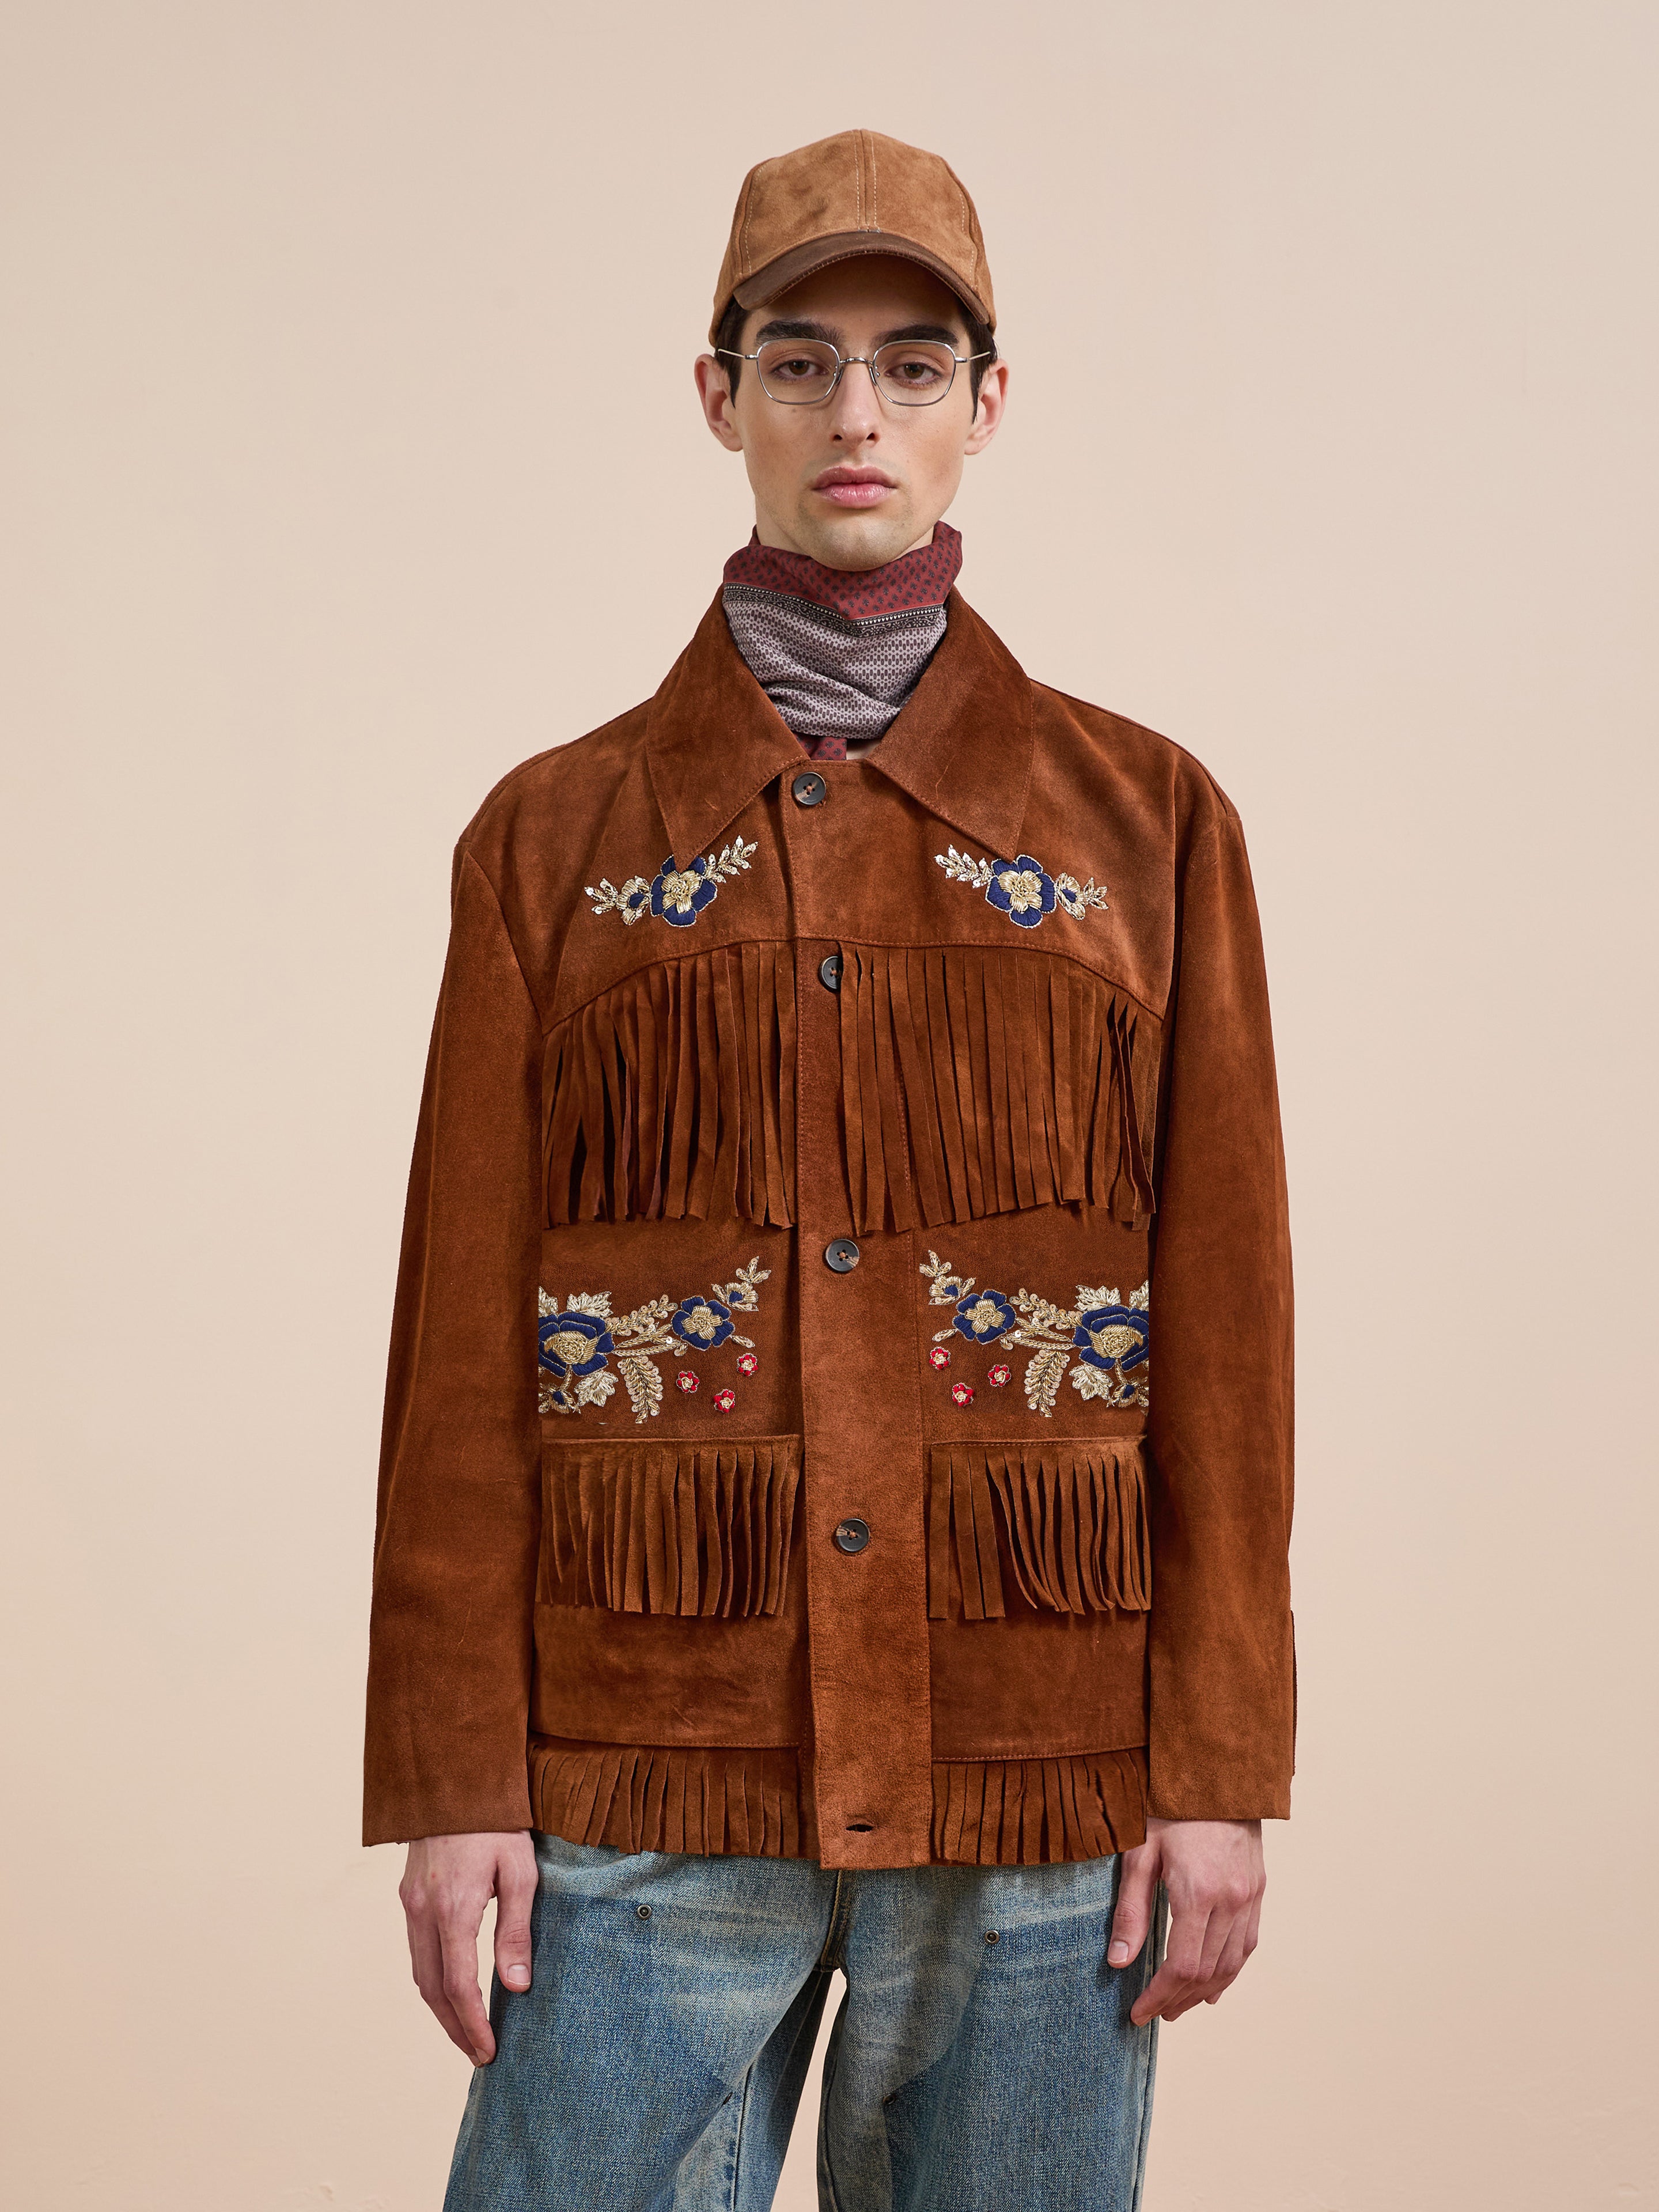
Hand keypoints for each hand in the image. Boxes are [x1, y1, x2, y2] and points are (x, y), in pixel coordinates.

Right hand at [400, 1831, 538, 2063]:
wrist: (453, 1777)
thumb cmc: (496, 1821)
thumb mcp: (520, 1871)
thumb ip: (517, 1930)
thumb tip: (517, 1986)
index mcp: (453, 1908)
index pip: (459, 1985)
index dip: (472, 2024)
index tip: (489, 2051)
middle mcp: (423, 1911)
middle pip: (432, 1989)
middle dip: (454, 2027)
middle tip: (478, 2054)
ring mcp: (410, 1903)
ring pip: (419, 1972)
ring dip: (440, 2007)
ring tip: (466, 2030)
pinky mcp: (408, 1894)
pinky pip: (416, 1949)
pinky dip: (432, 1978)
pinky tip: (451, 1987)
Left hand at [1108, 1816, 1263, 2023]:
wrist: (1216, 1771)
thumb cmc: (1169, 1806)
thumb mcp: (1139, 1852)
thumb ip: (1130, 1910)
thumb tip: (1118, 1962)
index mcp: (1198, 1893)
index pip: (1181, 1966)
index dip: (1158, 1995)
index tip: (1137, 2012)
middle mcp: (1232, 1901)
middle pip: (1207, 1973)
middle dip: (1178, 2000)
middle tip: (1153, 2013)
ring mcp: (1250, 1896)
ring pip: (1232, 1963)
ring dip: (1205, 1992)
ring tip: (1179, 2006)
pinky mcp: (1258, 1889)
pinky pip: (1248, 1943)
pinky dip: (1230, 1970)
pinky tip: (1214, 1984)